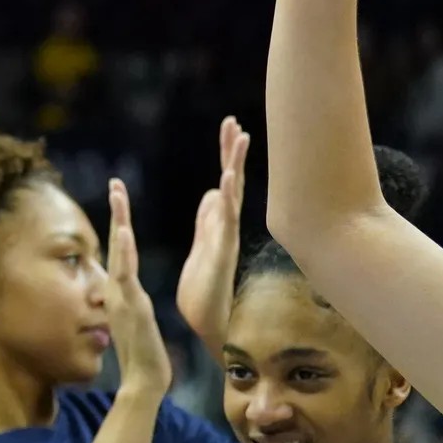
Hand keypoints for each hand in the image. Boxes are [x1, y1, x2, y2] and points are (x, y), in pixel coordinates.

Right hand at [105, 179, 171, 397]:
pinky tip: (122, 231)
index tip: (120, 198)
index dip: (120, 223)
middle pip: (116, 242)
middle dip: (117, 211)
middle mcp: (118, 289)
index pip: (121, 251)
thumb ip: (131, 305)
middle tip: (116, 182)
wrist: (143, 381)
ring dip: (118, 221)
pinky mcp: (131, 306)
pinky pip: (125, 274)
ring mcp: (122, 296)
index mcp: (123, 291)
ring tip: (118, 194)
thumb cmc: (145, 356)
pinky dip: (123, 252)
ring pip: (118, 252)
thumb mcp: (137, 322)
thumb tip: (127, 295)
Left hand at [174, 117, 251, 351]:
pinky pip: (225, 221)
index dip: (227, 155)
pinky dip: (228, 198)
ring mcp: (225, 238)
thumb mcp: (202, 243)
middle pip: (231, 182)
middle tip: (233, 122)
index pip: (224, 181)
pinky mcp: (220, 252)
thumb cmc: (203, 288)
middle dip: (231, 152)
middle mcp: (226, 227)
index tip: (230, 127)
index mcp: (218, 224)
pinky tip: (229, 177)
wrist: (206, 320)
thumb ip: (208, 220)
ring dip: (234, 167)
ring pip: (232, 196)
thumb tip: (214, 193)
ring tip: (239, 138)